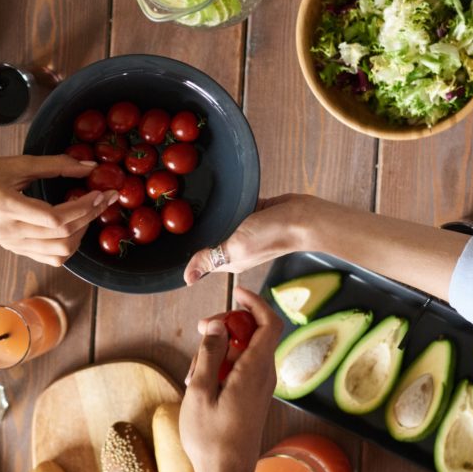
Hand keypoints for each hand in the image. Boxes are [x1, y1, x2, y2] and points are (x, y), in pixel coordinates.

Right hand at [0, 154, 117, 264]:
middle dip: (90, 216)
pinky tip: (76, 226)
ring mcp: (13, 244)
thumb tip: (89, 167)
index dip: (83, 207)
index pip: (55, 218)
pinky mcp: (16, 249)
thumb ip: (55, 165)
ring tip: (90, 212)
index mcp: (7, 206)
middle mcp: (11, 231)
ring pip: (60, 252)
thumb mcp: (17, 163)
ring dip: (82, 233)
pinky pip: (51, 258)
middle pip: (62, 235)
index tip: (99, 192)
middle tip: (104, 198)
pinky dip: (69, 245)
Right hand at [180, 287, 281, 471]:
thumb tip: (216, 324)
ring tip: (194, 372)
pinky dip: (223, 366)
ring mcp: (261, 386)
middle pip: (255, 333)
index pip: (269, 323)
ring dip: (220, 350)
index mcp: (255, 370)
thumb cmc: (211, 438)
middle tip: (201, 331)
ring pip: (245, 351)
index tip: (236, 294)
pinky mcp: (253, 396)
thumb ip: (208, 353)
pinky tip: (201, 384)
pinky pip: (242, 368)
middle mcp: (265, 375)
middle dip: (228, 325)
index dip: (256, 302)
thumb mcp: (200, 390)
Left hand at [184, 193, 328, 284]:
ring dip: (212, 214)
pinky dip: (228, 203)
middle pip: (210, 240)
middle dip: (196, 231)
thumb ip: (211, 258)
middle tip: (174, 214)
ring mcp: (246, 231)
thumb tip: (187, 278)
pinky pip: (236, 208)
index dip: (187, 253)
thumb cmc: (271, 236)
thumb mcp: (236, 248)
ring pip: (222, 223)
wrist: (304, 218)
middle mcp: (237, 247)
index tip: (168, 240)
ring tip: (190, 200)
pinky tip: (218, 193)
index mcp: (230, 261)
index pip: (202, 260)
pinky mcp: (254, 214)